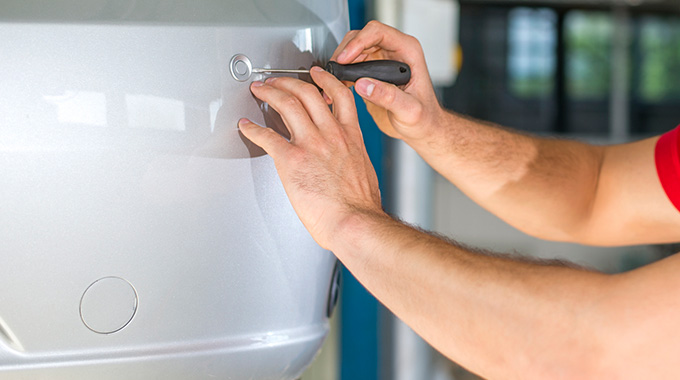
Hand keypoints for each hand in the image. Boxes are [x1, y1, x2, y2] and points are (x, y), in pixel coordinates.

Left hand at [238, 67, 383, 249]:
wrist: (355, 222)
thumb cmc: (360, 206)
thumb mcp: (364, 170)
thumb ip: (351, 157)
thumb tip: (343, 161)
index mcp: (350, 137)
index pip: (340, 96)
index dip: (325, 80)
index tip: (317, 75)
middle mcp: (331, 134)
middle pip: (308, 93)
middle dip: (288, 81)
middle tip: (277, 80)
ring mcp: (311, 144)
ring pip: (287, 104)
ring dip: (270, 92)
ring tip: (260, 90)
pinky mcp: (292, 160)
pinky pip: (267, 136)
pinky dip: (252, 128)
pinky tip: (246, 126)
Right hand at [333, 20, 444, 142]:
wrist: (421, 128)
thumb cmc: (424, 118)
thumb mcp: (409, 110)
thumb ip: (388, 97)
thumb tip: (363, 85)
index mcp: (407, 51)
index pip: (378, 33)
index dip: (358, 42)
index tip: (345, 59)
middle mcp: (393, 52)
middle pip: (361, 37)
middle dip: (344, 53)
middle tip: (335, 72)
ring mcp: (381, 61)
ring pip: (352, 50)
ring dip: (339, 64)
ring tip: (333, 82)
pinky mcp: (371, 72)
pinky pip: (350, 65)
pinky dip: (340, 74)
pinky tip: (336, 87)